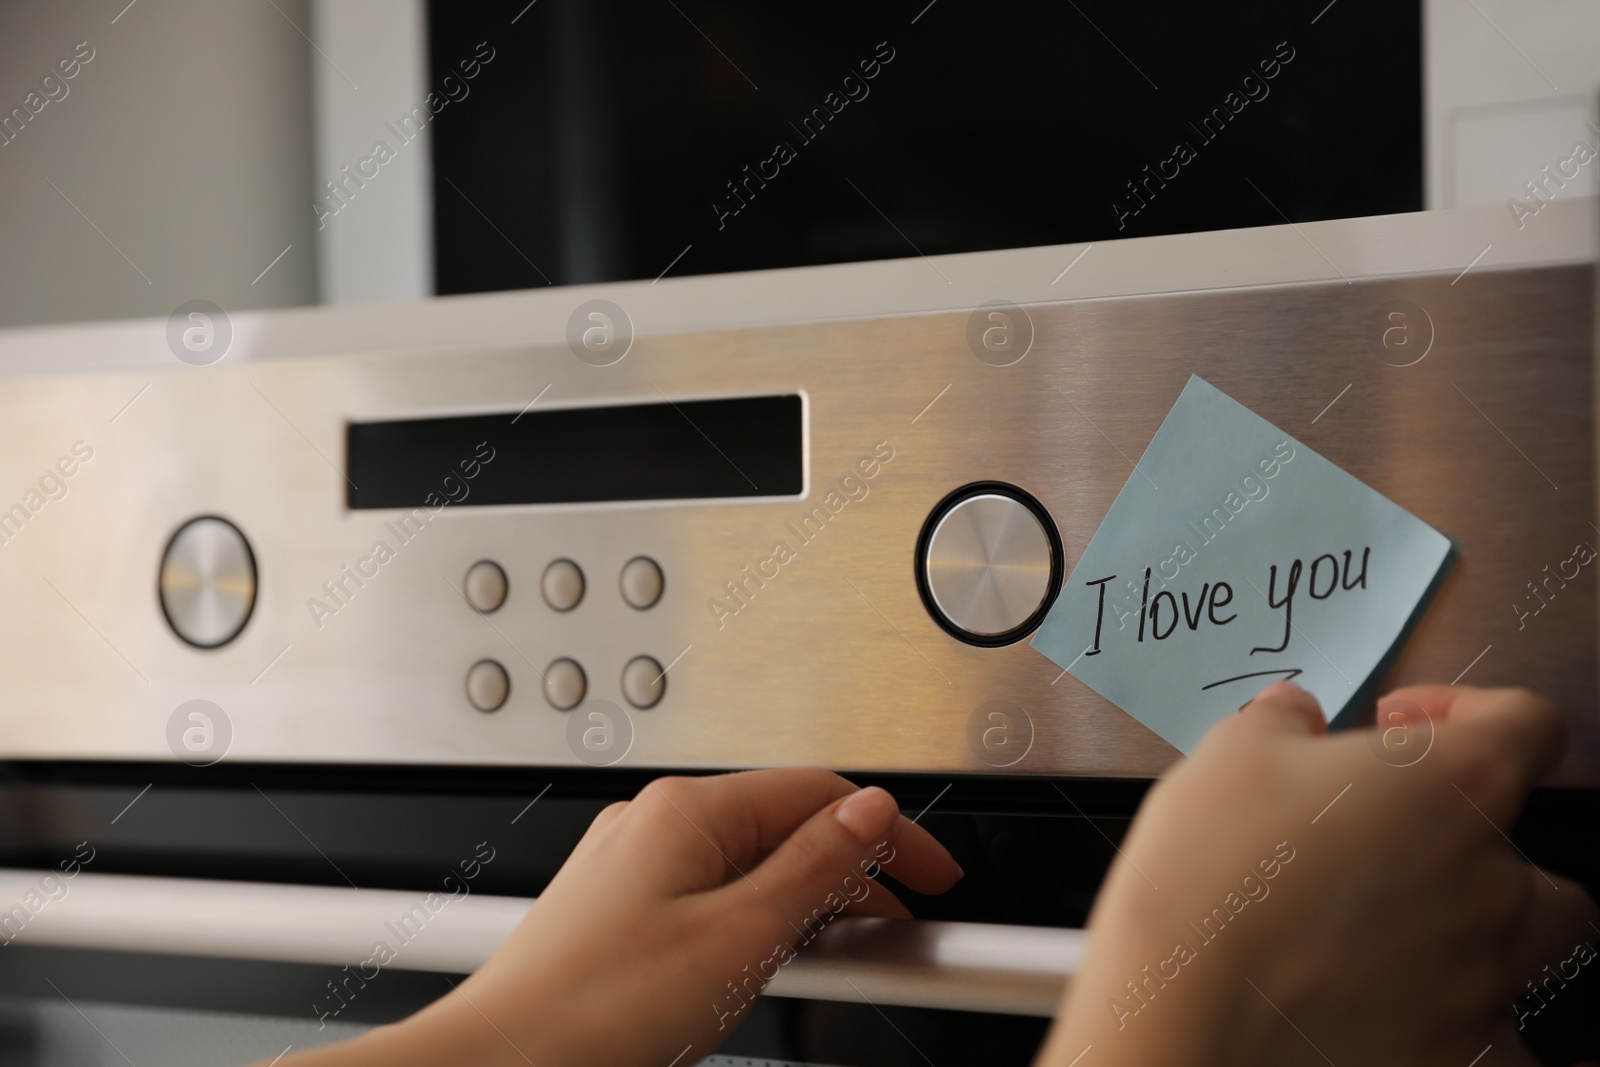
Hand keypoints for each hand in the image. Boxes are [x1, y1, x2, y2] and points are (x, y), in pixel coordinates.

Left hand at [272, 768, 961, 1066]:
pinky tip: (774, 962)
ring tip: (849, 956)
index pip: (820, 792)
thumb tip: (872, 813)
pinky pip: (711, 893)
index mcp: (688, 811)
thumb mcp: (741, 937)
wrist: (497, 1064)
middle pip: (786, 826)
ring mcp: (633, 864)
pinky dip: (759, 921)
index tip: (937, 878)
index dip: (893, 835)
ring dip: (809, 902)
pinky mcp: (619, 909)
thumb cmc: (597, 1009)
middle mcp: (656, 822)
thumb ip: (817, 867)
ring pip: (750, 863)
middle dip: (855, 873)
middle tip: (905, 930)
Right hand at [1035, 682, 1595, 1066]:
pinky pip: (1508, 1045)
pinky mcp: (1462, 1054)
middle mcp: (1492, 879)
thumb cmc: (1209, 874)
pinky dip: (1475, 1030)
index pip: (1526, 724)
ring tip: (1397, 929)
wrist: (1182, 1005)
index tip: (1405, 722)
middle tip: (1383, 841)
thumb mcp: (1229, 753)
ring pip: (1537, 944)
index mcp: (1452, 785)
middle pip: (1528, 847)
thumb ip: (1283, 721)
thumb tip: (1295, 718)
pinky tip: (1417, 1016)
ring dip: (1482, 928)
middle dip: (1465, 838)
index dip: (1468, 709)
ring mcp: (1486, 975)